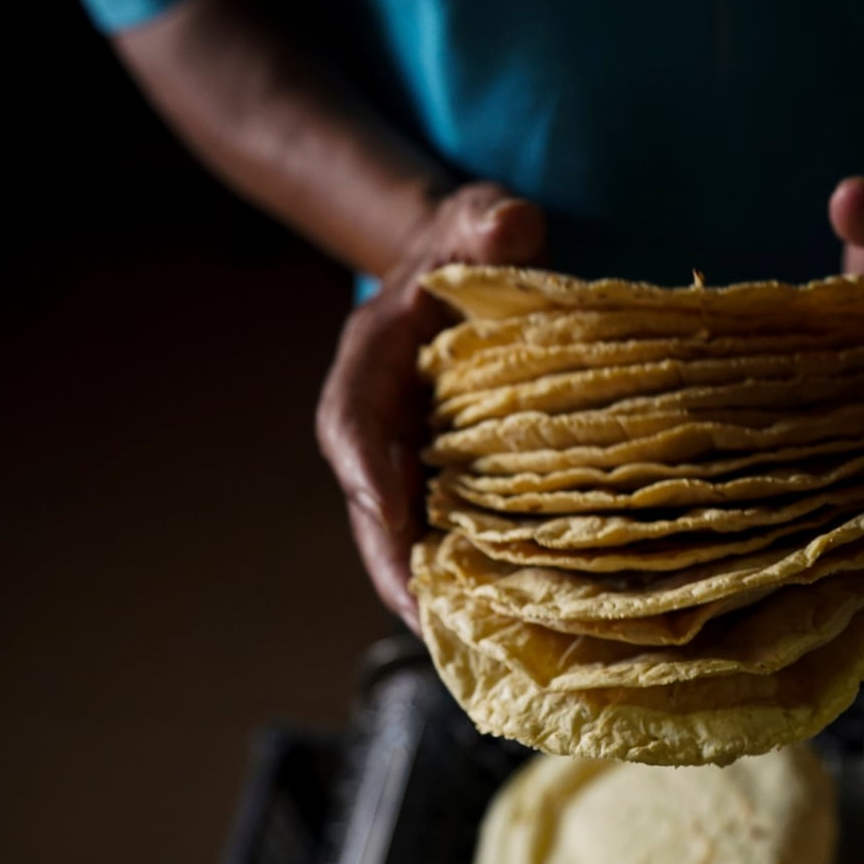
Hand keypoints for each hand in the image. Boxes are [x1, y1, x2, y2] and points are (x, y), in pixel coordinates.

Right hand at [316, 182, 546, 631]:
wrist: (463, 262)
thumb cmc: (467, 241)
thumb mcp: (476, 218)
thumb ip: (488, 220)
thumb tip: (512, 225)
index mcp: (370, 360)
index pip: (350, 422)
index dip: (366, 474)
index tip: (389, 522)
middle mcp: (379, 421)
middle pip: (371, 506)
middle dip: (393, 568)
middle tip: (428, 624)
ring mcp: (408, 455)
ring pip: (405, 534)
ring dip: (429, 589)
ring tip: (469, 645)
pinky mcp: (444, 475)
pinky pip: (446, 531)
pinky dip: (467, 574)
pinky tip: (504, 616)